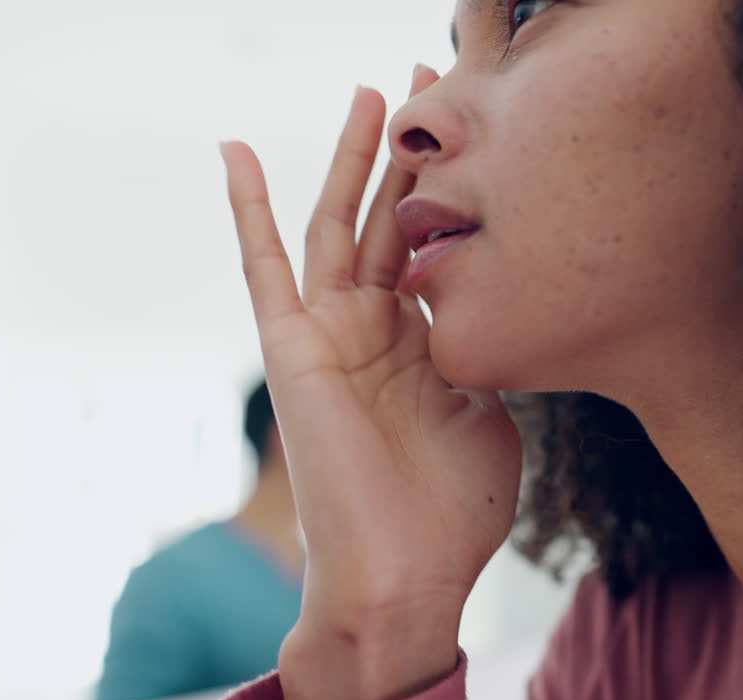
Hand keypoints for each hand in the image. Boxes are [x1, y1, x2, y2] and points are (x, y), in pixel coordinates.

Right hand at [220, 67, 522, 699]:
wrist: (406, 576)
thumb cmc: (453, 511)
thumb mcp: (491, 413)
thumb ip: (487, 355)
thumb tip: (503, 315)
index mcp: (425, 342)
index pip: (437, 245)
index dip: (456, 189)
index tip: (485, 132)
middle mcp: (377, 328)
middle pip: (392, 218)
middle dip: (415, 153)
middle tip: (432, 81)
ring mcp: (333, 334)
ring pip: (340, 225)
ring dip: (355, 159)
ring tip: (373, 95)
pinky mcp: (293, 348)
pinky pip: (265, 267)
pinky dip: (249, 209)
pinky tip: (239, 152)